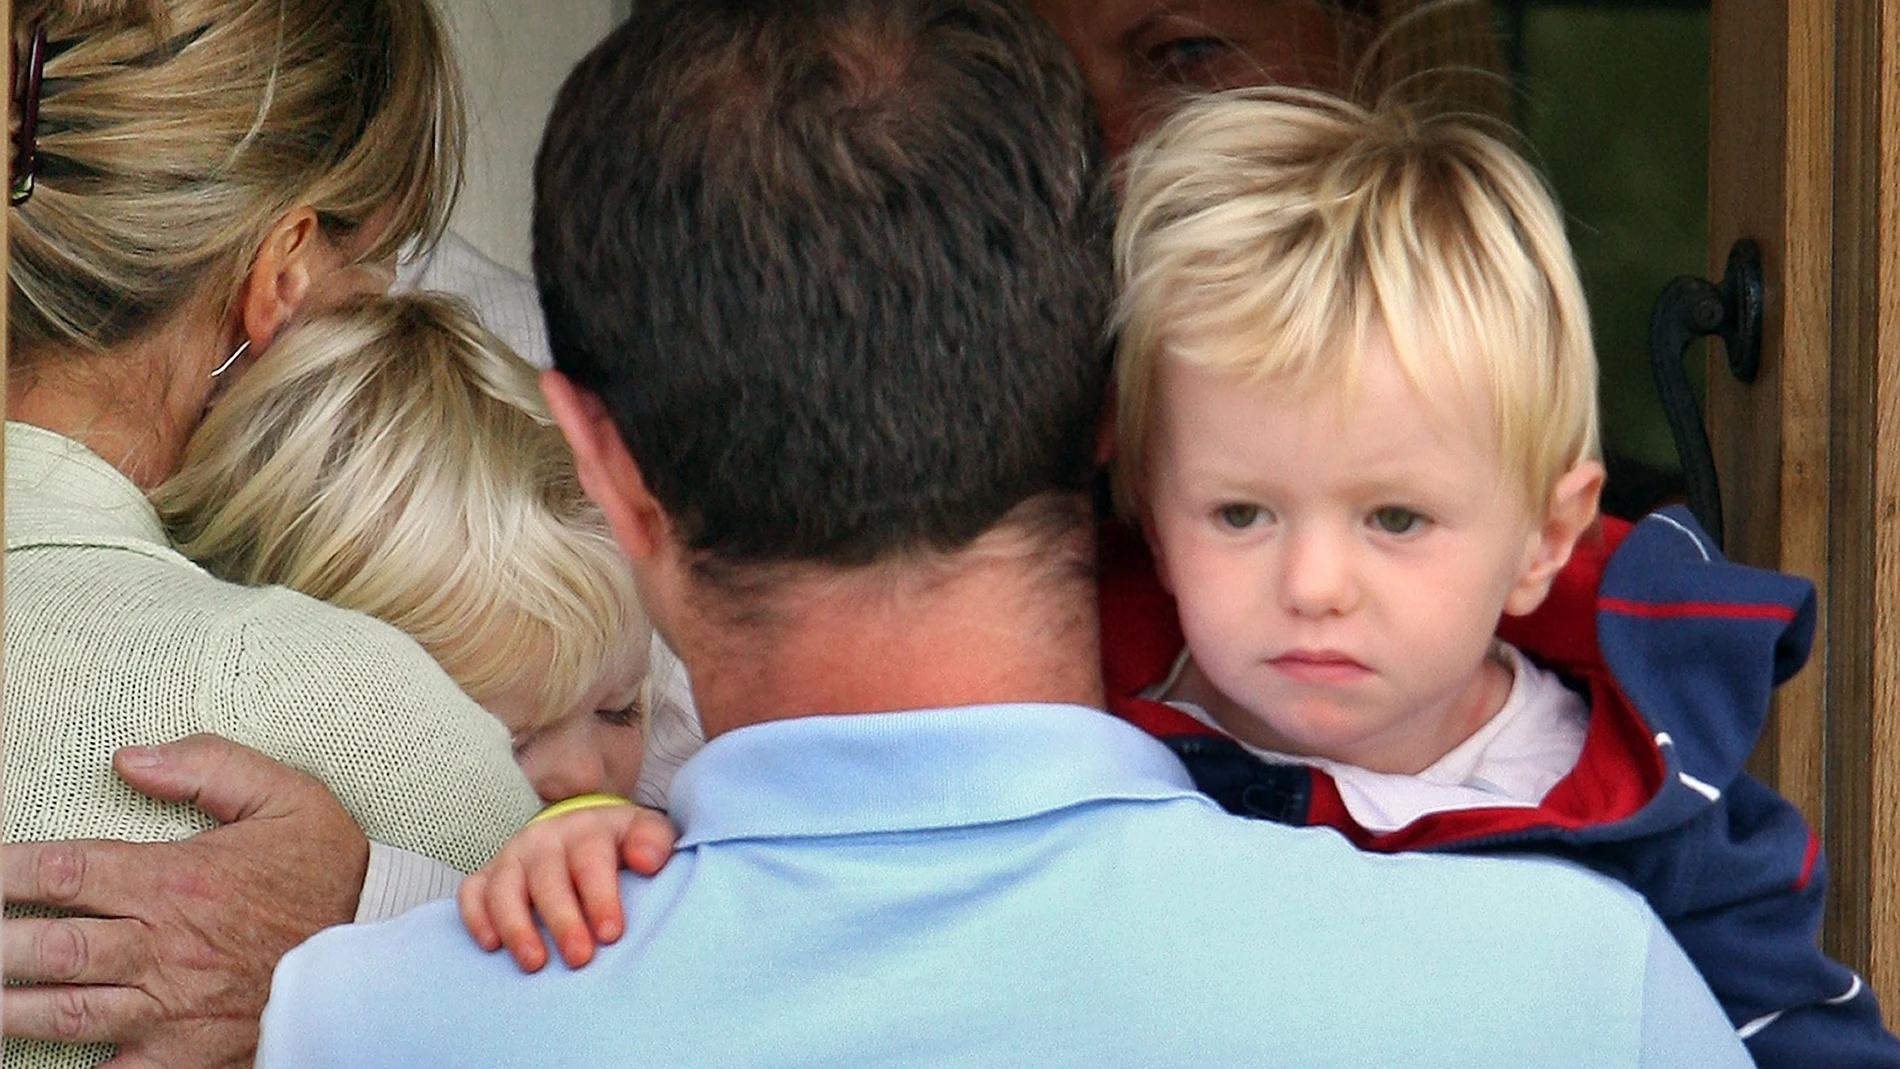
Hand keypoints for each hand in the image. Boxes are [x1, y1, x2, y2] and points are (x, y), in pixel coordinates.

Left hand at [2, 734, 367, 1068]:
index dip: (5, 870)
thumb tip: (128, 758)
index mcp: (176, 880)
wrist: (379, 950)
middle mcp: (162, 945)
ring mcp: (168, 1007)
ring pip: (63, 1011)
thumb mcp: (286, 796)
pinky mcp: (184, 1054)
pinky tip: (30, 1059)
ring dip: (7, 1006)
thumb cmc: (328, 873)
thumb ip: (208, 766)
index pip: (64, 871)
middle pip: (45, 946)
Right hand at [457, 803, 675, 971]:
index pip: (591, 860)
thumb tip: (647, 861)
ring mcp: (513, 856)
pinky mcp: (487, 874)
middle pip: (548, 879)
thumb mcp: (644, 832)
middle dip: (562, 921)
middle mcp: (545, 840)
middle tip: (579, 958)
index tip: (611, 933)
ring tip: (534, 963)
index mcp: (587, 830)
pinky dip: (476, 917)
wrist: (581, 830)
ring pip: (505, 888)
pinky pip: (471, 892)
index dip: (600, 897)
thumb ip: (653, 842)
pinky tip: (490, 945)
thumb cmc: (619, 843)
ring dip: (517, 926)